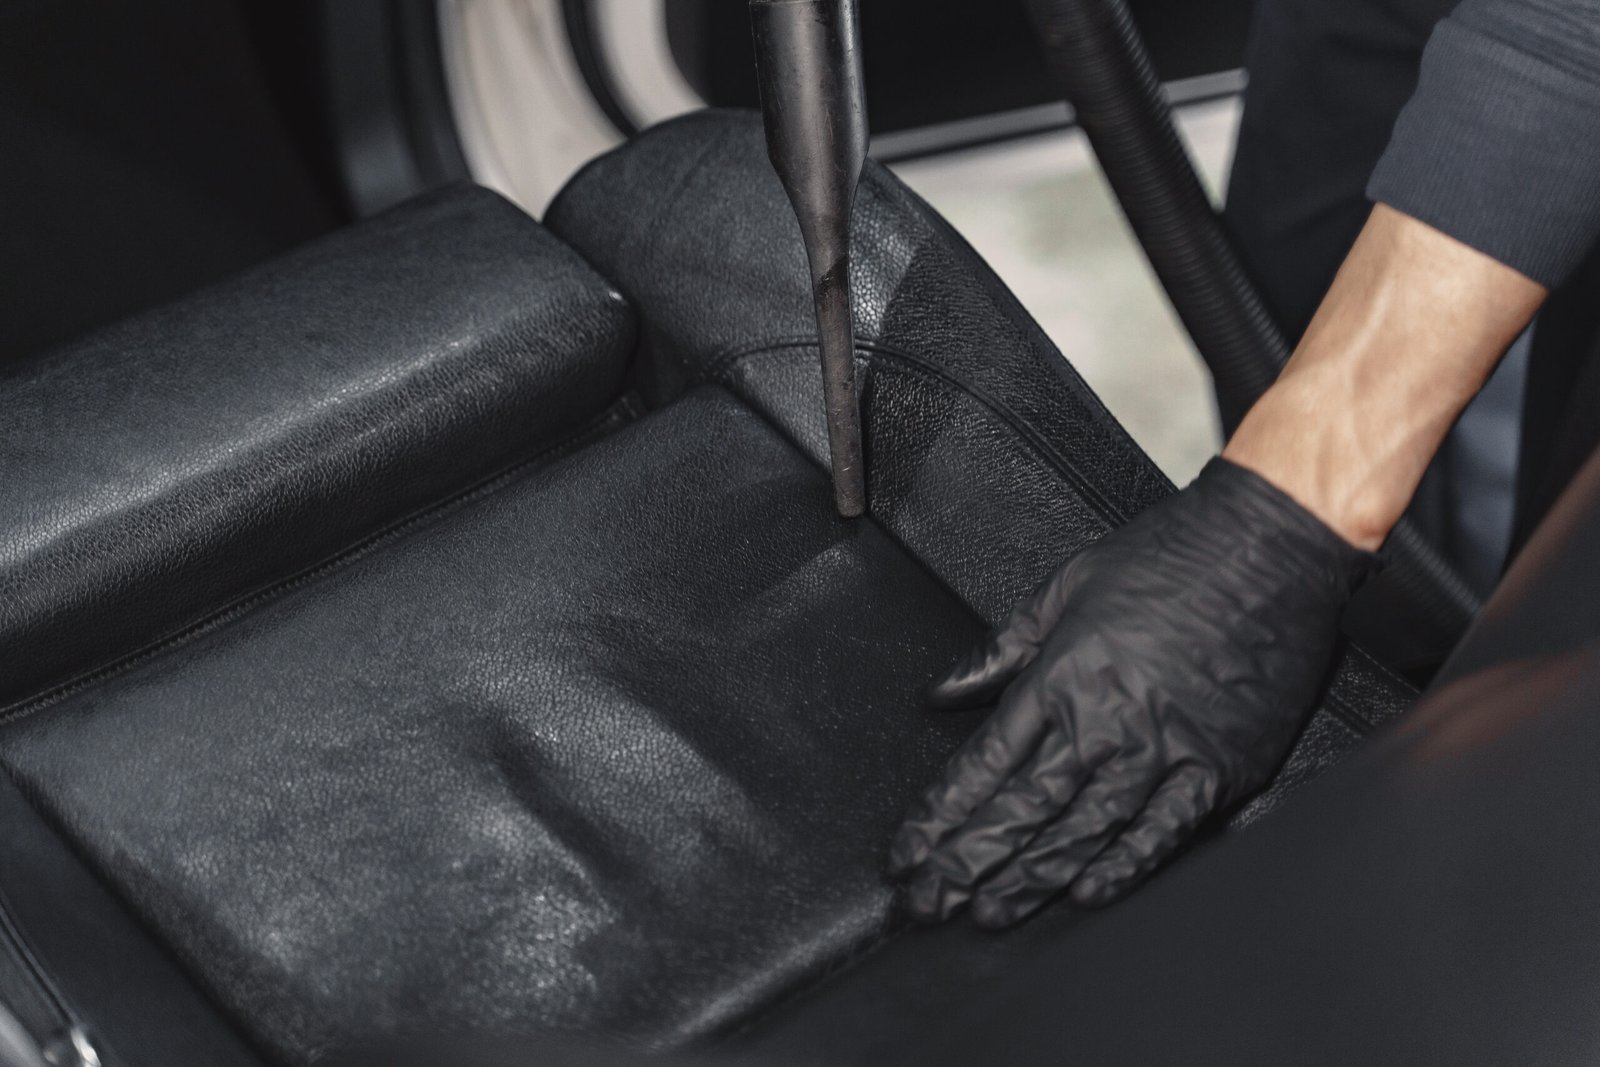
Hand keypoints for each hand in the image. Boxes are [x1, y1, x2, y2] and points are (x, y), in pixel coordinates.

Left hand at [887, 458, 1375, 927]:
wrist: (1270, 547)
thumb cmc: (1172, 556)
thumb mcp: (1064, 586)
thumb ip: (1000, 648)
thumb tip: (943, 691)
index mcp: (1063, 676)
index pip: (984, 765)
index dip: (940, 817)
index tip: (908, 851)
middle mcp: (1107, 722)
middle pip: (1022, 811)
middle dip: (966, 863)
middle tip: (928, 902)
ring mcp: (1165, 750)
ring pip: (1082, 832)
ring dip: (1030, 879)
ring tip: (989, 912)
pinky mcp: (1219, 767)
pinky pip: (1163, 833)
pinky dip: (1124, 867)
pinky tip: (1087, 893)